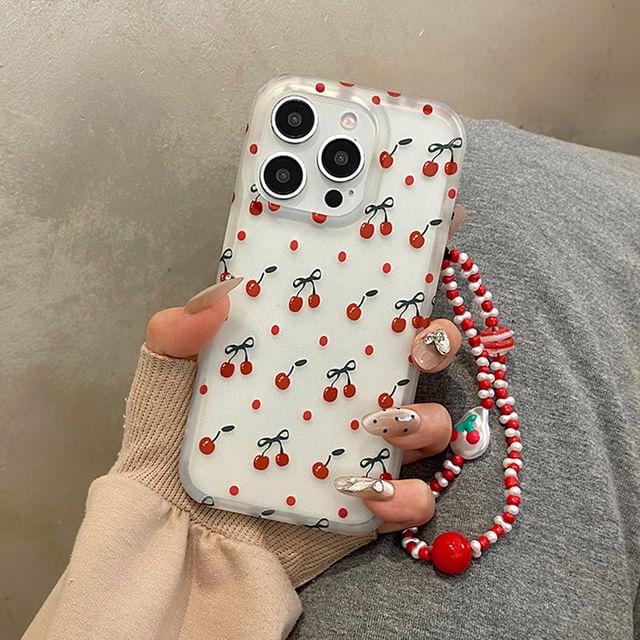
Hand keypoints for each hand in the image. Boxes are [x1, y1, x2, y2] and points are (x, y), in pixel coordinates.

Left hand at [145, 205, 465, 534]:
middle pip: (423, 358)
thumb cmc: (175, 443)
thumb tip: (223, 291)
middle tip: (419, 341)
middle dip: (440, 340)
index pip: (372, 303)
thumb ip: (181, 328)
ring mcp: (364, 447)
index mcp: (315, 350)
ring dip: (425, 419)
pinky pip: (414, 499)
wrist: (176, 533)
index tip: (435, 232)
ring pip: (433, 424)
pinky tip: (368, 492)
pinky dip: (405, 497)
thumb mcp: (169, 374)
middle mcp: (350, 391)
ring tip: (379, 421)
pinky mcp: (367, 502)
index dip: (408, 268)